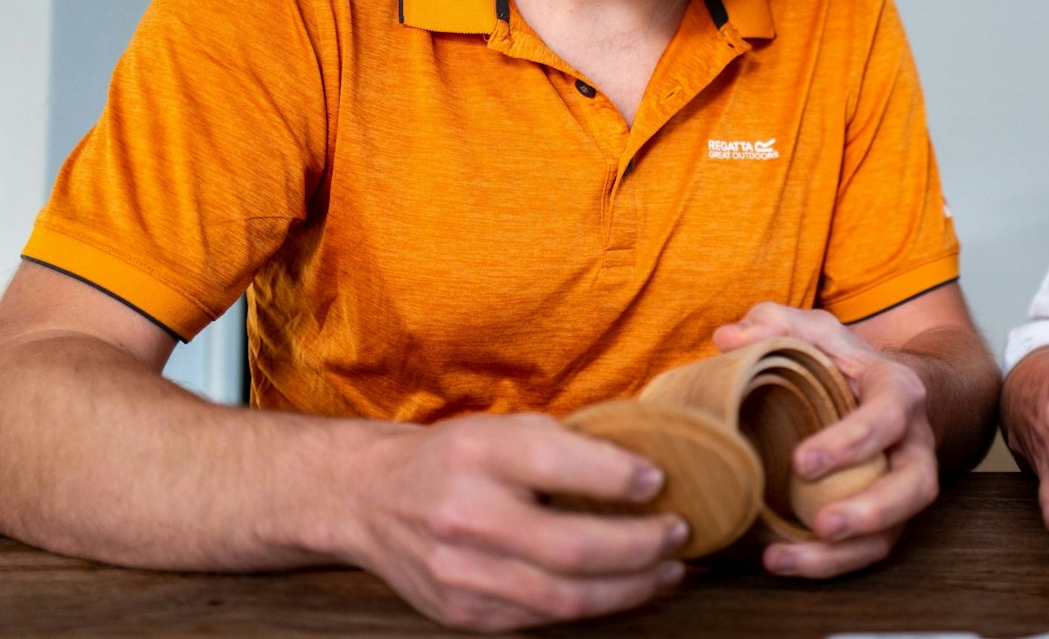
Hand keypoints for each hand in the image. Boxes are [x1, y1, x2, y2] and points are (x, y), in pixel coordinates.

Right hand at [339, 413, 688, 631]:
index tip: (659, 481)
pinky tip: (627, 591)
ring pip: (564, 598)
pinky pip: (543, 619)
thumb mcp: (502, 429)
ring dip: (631, 588)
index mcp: (476, 454)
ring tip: (668, 571)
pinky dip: (595, 607)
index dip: (618, 477)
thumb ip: (567, 445)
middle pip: (570, 547)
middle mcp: (463, 516)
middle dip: (640, 546)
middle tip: (679, 534)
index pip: (557, 465)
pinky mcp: (462, 614)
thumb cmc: (454, 458)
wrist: (369, 499)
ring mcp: (460, 574)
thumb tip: (647, 469)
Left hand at [714, 302, 939, 578]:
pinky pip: (869, 550)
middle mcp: (913, 444)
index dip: (851, 442)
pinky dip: (829, 565)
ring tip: (787, 558)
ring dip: (844, 554)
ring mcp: (904, 487)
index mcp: (898, 393)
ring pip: (894, 531)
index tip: (802, 462)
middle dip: (871, 511)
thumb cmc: (847, 363)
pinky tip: (782, 562)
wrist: (894, 392)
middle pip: (914, 486)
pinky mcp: (888, 518)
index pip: (886, 417)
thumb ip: (776, 324)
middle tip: (822, 525)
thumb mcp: (817, 332)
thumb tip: (727, 336)